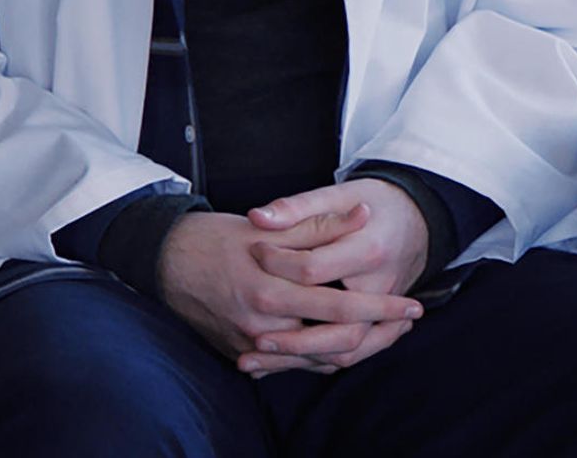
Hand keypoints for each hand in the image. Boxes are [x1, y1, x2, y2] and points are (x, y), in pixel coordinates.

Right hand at [157, 207, 421, 376]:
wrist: (165, 263)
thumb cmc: (217, 238)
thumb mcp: (267, 227)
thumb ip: (318, 225)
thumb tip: (363, 213)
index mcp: (271, 290)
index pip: (340, 306)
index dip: (380, 307)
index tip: (411, 305)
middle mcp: (263, 326)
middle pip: (335, 343)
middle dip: (378, 333)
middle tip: (408, 320)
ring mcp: (252, 346)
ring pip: (316, 360)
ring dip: (355, 347)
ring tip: (386, 331)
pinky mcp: (243, 356)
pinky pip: (292, 364)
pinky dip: (322, 355)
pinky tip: (344, 341)